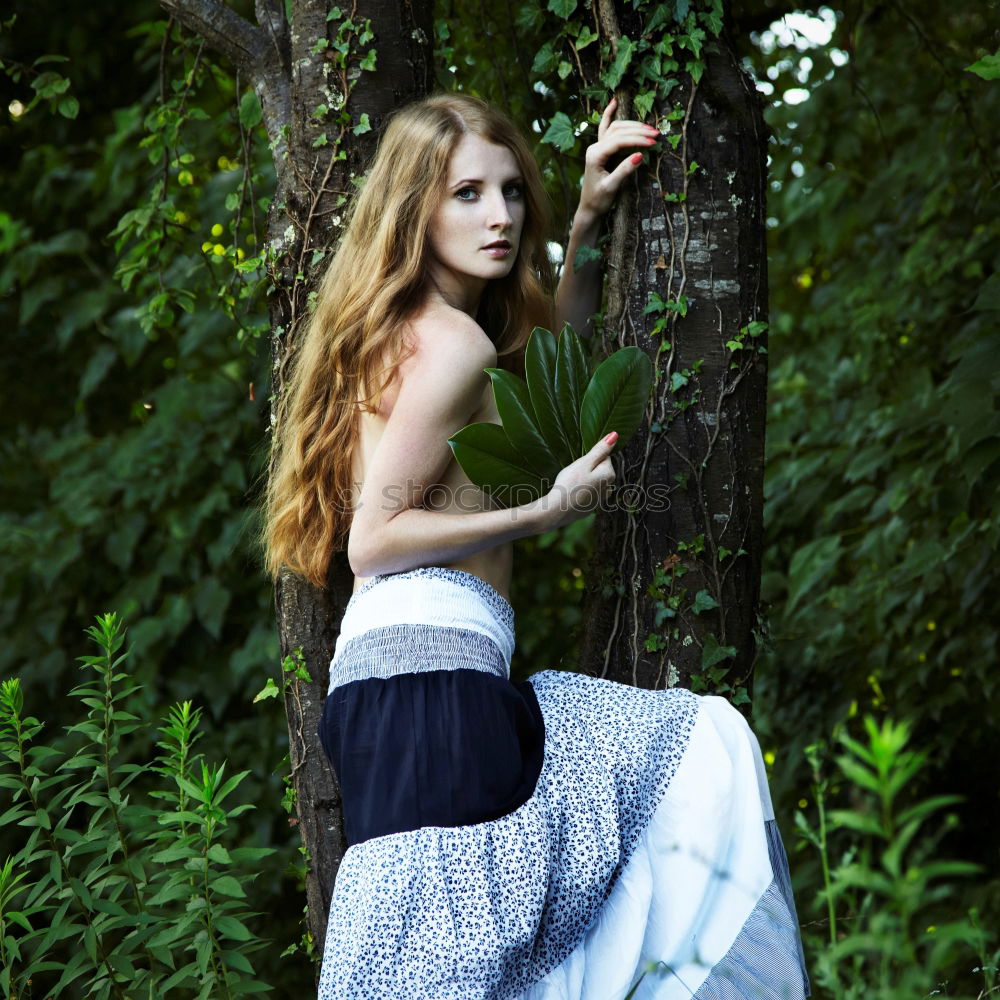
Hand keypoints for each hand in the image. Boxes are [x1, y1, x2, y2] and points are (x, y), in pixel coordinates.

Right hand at [541, 432, 617, 529]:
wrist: (556, 511)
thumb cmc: (569, 484)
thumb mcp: (584, 462)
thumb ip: (600, 450)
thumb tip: (615, 435)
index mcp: (609, 475)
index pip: (604, 457)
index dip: (590, 458)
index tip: (579, 464)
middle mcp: (608, 488)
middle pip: (600, 471)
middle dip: (588, 469)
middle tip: (573, 473)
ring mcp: (599, 500)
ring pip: (594, 483)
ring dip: (585, 481)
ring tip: (571, 484)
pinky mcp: (589, 508)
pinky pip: (587, 495)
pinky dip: (580, 493)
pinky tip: (570, 495)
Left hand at [577, 98, 658, 219]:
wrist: (589, 208)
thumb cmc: (599, 200)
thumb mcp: (612, 187)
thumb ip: (624, 170)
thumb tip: (640, 155)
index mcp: (595, 155)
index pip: (619, 141)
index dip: (637, 139)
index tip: (653, 141)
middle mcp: (594, 147)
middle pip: (618, 131)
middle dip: (638, 131)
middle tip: (656, 135)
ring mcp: (597, 147)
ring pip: (615, 128)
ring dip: (632, 125)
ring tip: (650, 128)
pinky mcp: (600, 149)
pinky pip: (605, 128)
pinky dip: (609, 114)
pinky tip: (613, 102)